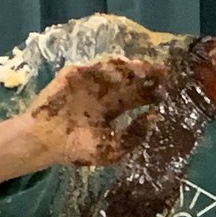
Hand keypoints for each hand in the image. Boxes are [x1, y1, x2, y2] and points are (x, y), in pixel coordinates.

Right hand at [25, 56, 163, 166]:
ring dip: (133, 68)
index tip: (169, 90)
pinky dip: (110, 67)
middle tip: (165, 74)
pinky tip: (126, 68)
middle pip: (132, 81)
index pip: (139, 96)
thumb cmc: (77, 148)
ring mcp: (90, 82)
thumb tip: (156, 117)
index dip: (153, 92)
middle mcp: (105, 93)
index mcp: (114, 109)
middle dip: (148, 77)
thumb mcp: (112, 149)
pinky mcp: (76, 74)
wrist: (46, 142)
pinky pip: (96, 67)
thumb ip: (134, 135)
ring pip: (117, 71)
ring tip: (149, 69)